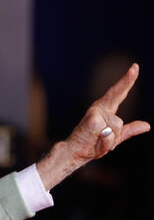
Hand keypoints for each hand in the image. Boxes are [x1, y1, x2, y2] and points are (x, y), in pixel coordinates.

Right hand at [37, 63, 149, 190]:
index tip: (135, 67)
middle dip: (127, 81)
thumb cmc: (90, 145)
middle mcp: (100, 108)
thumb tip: (147, 125)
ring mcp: (96, 113)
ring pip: (118, 125)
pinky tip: (95, 142)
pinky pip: (110, 133)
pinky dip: (106, 143)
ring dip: (112, 140)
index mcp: (105, 110)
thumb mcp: (114, 139)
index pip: (119, 94)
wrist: (74, 153)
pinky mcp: (93, 120)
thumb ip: (129, 131)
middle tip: (135, 66)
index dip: (127, 81)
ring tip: (99, 142)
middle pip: (117, 94)